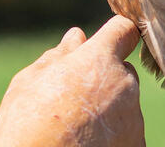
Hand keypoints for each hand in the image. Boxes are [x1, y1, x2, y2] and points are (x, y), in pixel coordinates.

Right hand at [0, 15, 143, 146]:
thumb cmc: (27, 124)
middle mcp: (124, 83)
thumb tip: (76, 37)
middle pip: (122, 70)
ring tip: (75, 126)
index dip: (114, 35)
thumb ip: (58, 56)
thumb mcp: (30, 82)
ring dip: (107, 108)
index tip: (104, 44)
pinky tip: (86, 142)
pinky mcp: (137, 143)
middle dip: (104, 78)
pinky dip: (112, 135)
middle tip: (72, 97)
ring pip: (124, 103)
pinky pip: (126, 131)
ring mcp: (133, 116)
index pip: (123, 30)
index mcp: (99, 59)